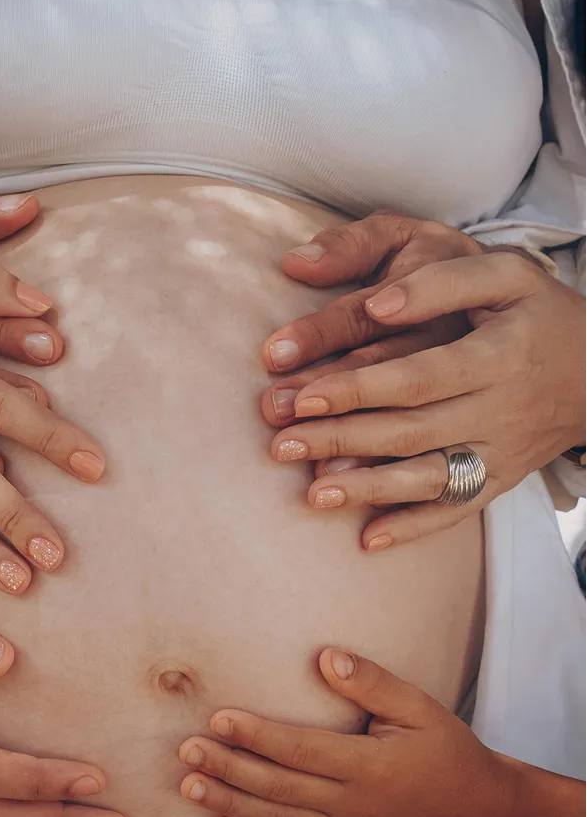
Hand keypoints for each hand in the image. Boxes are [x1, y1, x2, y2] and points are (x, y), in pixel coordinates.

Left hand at [177, 649, 511, 816]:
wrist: (480, 813)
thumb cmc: (448, 750)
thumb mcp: (419, 707)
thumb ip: (371, 683)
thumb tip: (324, 656)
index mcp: (368, 767)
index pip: (298, 749)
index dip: (255, 735)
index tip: (217, 718)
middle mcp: (351, 805)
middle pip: (277, 787)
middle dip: (228, 767)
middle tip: (185, 750)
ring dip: (230, 804)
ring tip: (189, 787)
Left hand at [260, 212, 585, 547]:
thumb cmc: (536, 313)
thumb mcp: (503, 277)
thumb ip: (440, 282)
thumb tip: (376, 303)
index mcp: (497, 356)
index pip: (417, 377)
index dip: (358, 388)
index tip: (303, 396)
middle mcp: (498, 410)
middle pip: (410, 430)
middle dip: (341, 438)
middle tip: (280, 444)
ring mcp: (498, 452)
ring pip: (427, 477)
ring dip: (368, 488)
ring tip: (312, 494)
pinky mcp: (499, 480)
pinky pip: (456, 511)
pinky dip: (413, 528)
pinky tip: (367, 539)